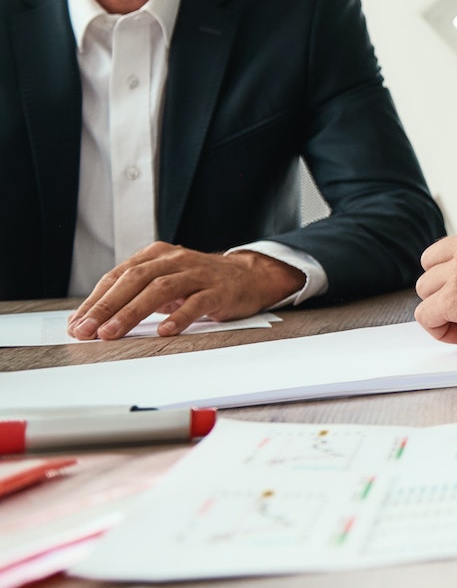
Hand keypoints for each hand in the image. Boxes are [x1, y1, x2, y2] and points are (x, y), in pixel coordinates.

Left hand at [69, 244, 303, 339]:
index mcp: (157, 254)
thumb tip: (90, 321)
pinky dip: (179, 316)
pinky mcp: (219, 290)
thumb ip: (132, 295)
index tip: (77, 324)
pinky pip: (197, 302)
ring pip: (161, 289)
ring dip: (132, 312)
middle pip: (136, 279)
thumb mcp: (163, 281)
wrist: (248, 277)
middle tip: (87, 330)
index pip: (118, 275)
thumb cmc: (197, 283)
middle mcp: (176, 259)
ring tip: (112, 333)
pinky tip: (164, 330)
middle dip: (107, 306)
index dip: (95, 300)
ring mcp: (199, 273)